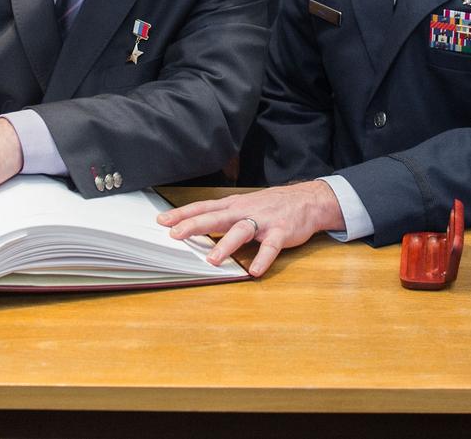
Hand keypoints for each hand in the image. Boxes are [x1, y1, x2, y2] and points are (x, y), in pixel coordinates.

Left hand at [157, 181, 343, 276]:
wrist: (308, 200)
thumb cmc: (271, 205)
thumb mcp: (244, 205)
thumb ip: (223, 216)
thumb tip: (196, 226)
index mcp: (234, 205)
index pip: (204, 207)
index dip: (183, 214)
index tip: (162, 220)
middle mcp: (245, 211)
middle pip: (216, 217)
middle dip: (195, 225)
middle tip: (175, 234)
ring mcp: (263, 221)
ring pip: (241, 231)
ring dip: (226, 245)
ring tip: (212, 260)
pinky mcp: (281, 232)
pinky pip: (271, 247)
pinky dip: (263, 258)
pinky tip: (254, 271)